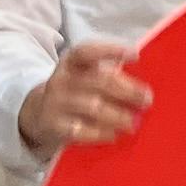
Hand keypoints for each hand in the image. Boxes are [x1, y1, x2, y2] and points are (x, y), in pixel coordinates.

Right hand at [20, 37, 150, 153]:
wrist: (38, 113)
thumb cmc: (75, 91)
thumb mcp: (84, 76)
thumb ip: (108, 76)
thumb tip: (142, 89)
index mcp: (71, 62)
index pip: (88, 51)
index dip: (111, 50)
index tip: (135, 55)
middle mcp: (62, 80)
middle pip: (98, 81)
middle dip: (127, 90)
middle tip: (147, 100)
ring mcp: (55, 102)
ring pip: (91, 107)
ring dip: (117, 115)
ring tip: (134, 123)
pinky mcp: (53, 125)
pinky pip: (79, 130)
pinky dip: (100, 133)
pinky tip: (114, 135)